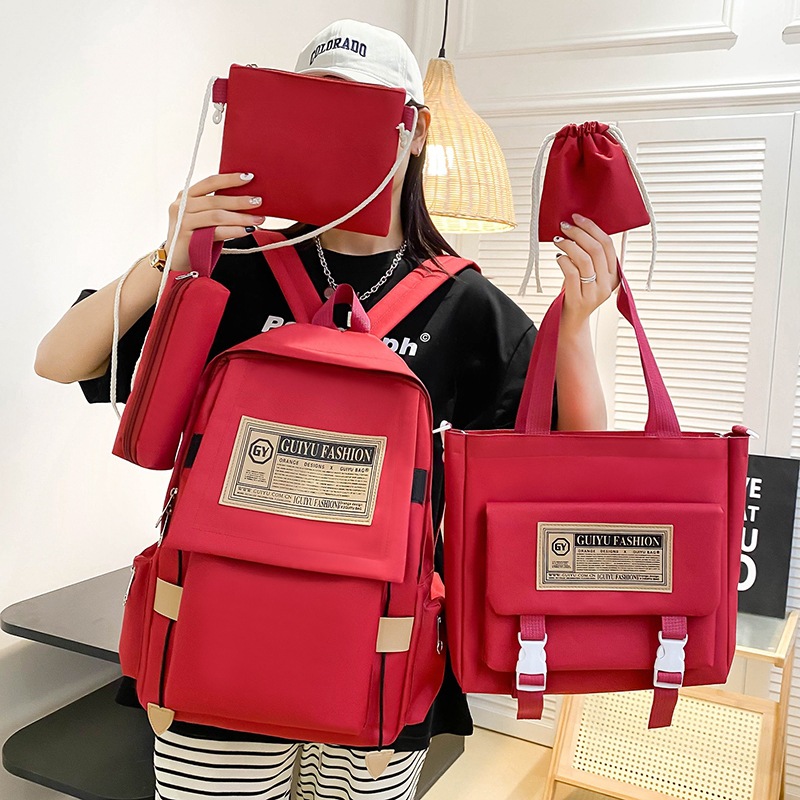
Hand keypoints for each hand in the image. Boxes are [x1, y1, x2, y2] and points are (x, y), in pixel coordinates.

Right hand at [164, 172, 265, 269]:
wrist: (177, 261)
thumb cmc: (195, 237)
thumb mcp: (203, 218)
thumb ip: (216, 207)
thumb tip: (247, 200)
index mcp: (186, 195)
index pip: (210, 182)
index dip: (230, 179)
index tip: (249, 177)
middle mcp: (181, 205)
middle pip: (216, 199)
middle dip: (240, 201)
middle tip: (258, 201)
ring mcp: (182, 220)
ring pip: (217, 215)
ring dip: (241, 217)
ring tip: (257, 220)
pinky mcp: (186, 236)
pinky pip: (215, 231)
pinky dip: (234, 231)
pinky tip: (246, 231)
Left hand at [553, 213, 619, 332]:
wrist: (572, 321)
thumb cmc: (577, 293)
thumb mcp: (589, 275)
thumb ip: (590, 257)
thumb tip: (578, 228)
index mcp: (614, 274)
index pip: (608, 245)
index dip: (592, 228)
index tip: (577, 218)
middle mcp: (607, 284)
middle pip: (597, 249)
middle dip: (579, 233)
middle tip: (565, 226)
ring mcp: (595, 293)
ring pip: (584, 260)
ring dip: (569, 245)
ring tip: (558, 240)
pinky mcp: (580, 300)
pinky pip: (572, 274)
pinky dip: (564, 261)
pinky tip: (558, 257)